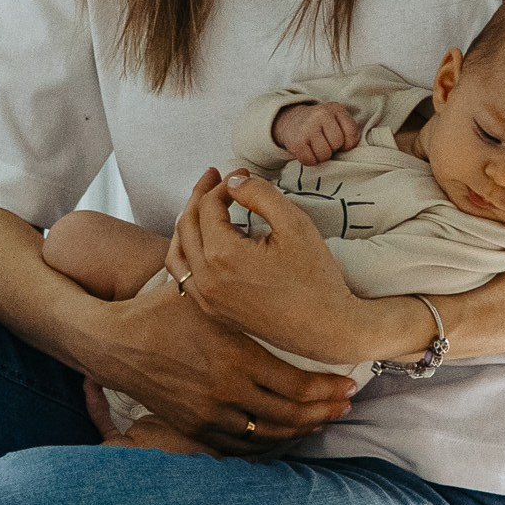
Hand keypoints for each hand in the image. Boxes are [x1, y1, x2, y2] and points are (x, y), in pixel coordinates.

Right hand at [83, 171, 355, 452]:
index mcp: (236, 355)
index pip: (298, 385)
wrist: (113, 344)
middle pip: (292, 414)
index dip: (327, 387)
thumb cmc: (159, 309)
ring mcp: (211, 413)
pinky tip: (287, 432)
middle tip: (345, 404)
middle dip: (323, 411)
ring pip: (271, 433)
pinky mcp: (197, 427)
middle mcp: (226, 389)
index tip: (348, 382)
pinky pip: (243, 445)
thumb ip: (219, 232)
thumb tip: (231, 175)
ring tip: (325, 418)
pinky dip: (270, 442)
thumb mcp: (197, 276)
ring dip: (303, 429)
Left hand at [172, 170, 367, 364]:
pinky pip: (185, 280)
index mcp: (222, 255)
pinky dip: (187, 255)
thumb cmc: (315, 277)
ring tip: (202, 207)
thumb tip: (234, 182)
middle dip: (200, 197)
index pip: (208, 207)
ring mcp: (207, 300)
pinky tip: (202, 244)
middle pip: (187, 226)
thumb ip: (260, 194)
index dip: (224, 184)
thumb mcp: (294, 223)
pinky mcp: (214, 313)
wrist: (327, 328)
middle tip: (215, 178)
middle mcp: (206, 279)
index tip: (243, 175)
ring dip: (187, 225)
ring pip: (178, 255)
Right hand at [272, 99, 361, 163]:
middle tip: (324, 143)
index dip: (348, 143)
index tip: (339, 141)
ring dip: (321, 156)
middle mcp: (321, 114)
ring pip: (324, 154)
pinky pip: (310, 160)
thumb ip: (347, 130)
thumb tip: (347, 150)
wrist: (290, 120)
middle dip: (333, 148)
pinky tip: (306, 151)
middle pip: (337, 143)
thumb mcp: (335, 119)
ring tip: (314, 147)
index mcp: (335, 108)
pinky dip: (309, 160)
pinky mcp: (296, 141)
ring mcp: (307, 126)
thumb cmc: (319, 125)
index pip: (352, 132)